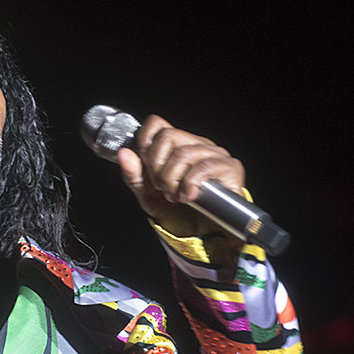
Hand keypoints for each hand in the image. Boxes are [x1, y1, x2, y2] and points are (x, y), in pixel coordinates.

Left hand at [116, 115, 246, 236]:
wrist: (204, 230)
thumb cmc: (178, 209)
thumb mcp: (148, 194)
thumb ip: (134, 175)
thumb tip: (124, 153)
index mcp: (176, 144)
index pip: (156, 123)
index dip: (145, 141)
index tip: (146, 166)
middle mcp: (196, 143)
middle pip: (167, 136)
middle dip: (157, 167)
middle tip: (162, 187)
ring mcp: (214, 153)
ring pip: (183, 153)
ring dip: (172, 180)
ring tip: (175, 195)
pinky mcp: (230, 166)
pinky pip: (203, 167)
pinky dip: (189, 184)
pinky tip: (189, 195)